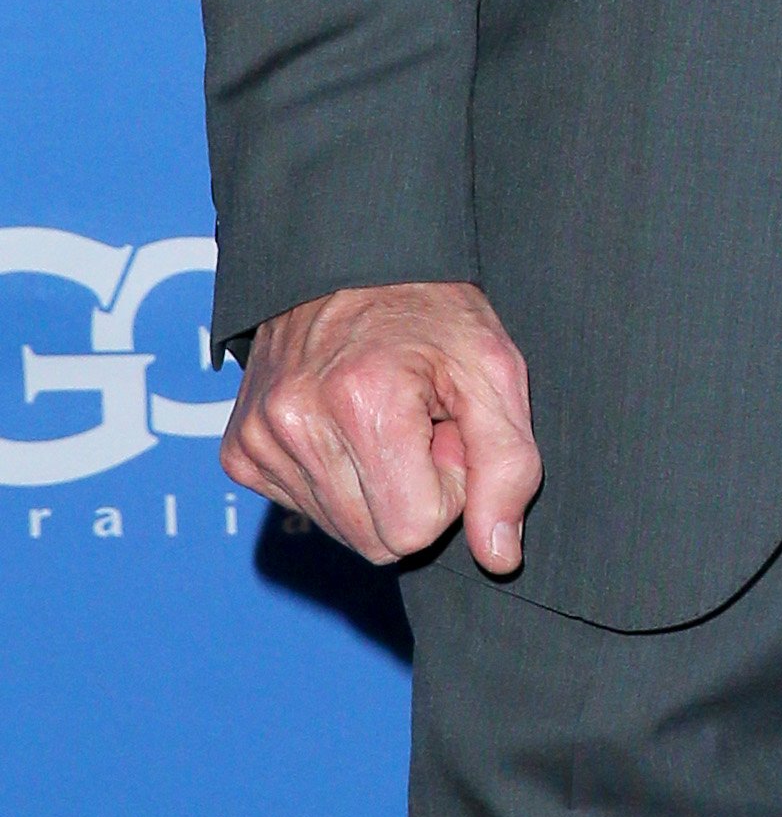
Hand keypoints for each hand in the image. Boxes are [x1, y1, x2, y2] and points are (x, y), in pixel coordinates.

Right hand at [222, 281, 541, 574]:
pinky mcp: (238, 450)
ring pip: (340, 531)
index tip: (448, 430)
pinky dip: (334, 480)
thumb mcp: (494, 371)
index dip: (449, 485)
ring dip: (375, 487)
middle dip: (412, 493)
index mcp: (364, 403)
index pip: (417, 529)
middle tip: (421, 424)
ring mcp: (258, 438)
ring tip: (386, 419)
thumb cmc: (432, 310)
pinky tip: (347, 427)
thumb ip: (507, 466)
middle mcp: (295, 423)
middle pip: (375, 541)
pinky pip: (302, 510)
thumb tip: (497, 557)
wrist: (350, 258)